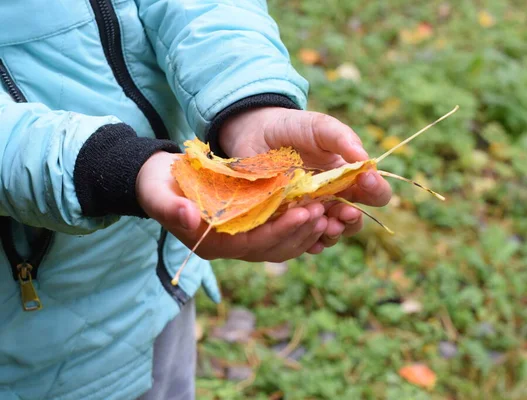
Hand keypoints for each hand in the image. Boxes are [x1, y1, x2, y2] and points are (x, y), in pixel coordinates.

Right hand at [137, 151, 329, 261]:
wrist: (159, 182)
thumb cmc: (157, 186)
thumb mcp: (157, 193)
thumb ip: (171, 207)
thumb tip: (189, 217)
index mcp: (212, 243)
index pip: (253, 244)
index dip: (280, 231)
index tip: (304, 212)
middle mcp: (230, 247)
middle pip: (273, 248)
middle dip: (300, 231)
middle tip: (324, 210)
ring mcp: (241, 241)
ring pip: (281, 246)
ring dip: (305, 232)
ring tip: (326, 211)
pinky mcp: (250, 229)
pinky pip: (280, 235)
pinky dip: (299, 227)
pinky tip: (317, 212)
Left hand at [219, 107, 391, 252]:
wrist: (256, 133)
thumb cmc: (294, 128)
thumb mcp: (320, 127)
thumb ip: (343, 138)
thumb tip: (366, 159)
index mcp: (348, 179)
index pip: (374, 193)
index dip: (376, 190)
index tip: (365, 179)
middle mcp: (334, 199)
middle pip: (354, 220)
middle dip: (352, 219)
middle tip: (345, 211)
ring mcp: (311, 212)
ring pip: (331, 234)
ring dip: (332, 233)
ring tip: (326, 223)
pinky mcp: (288, 221)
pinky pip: (302, 240)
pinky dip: (308, 243)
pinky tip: (309, 239)